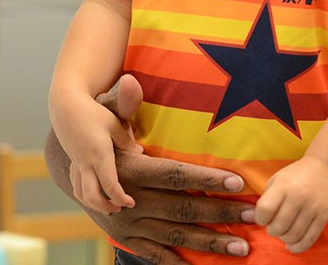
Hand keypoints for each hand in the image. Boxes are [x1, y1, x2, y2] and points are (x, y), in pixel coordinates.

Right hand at [45, 76, 254, 264]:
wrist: (71, 171)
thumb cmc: (102, 136)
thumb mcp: (108, 117)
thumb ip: (123, 103)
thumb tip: (130, 80)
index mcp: (132, 170)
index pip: (176, 176)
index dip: (207, 180)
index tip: (239, 182)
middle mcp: (132, 201)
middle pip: (184, 210)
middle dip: (222, 214)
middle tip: (255, 216)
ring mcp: (129, 225)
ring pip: (177, 237)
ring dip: (211, 244)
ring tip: (242, 247)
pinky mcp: (127, 239)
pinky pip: (156, 254)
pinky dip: (178, 262)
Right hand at [60, 95, 139, 212]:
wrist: (66, 106)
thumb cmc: (94, 112)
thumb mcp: (114, 123)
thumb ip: (126, 140)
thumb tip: (140, 154)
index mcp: (98, 155)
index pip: (109, 185)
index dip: (120, 197)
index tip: (131, 203)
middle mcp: (85, 163)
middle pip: (91, 196)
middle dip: (105, 207)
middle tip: (119, 209)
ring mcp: (76, 163)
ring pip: (80, 193)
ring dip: (93, 203)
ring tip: (108, 206)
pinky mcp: (72, 160)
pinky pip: (75, 183)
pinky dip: (83, 193)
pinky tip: (93, 193)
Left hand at [254, 156, 327, 253]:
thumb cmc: (297, 175)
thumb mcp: (278, 179)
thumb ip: (266, 198)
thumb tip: (256, 220)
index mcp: (283, 186)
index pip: (265, 210)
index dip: (261, 219)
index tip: (265, 217)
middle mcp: (298, 197)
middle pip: (278, 228)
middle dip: (273, 230)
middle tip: (276, 225)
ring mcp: (312, 207)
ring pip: (293, 236)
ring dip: (285, 238)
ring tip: (285, 231)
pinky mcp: (323, 216)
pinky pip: (308, 240)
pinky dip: (298, 247)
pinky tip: (292, 244)